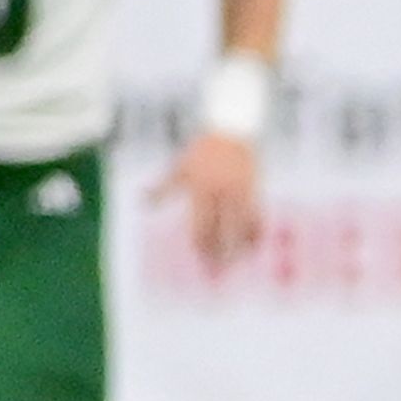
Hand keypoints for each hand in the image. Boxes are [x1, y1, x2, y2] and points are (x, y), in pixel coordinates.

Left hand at [148, 132, 261, 270]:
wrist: (231, 129)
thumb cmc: (202, 149)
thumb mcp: (179, 167)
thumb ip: (163, 188)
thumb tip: (143, 204)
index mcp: (201, 189)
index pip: (201, 225)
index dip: (201, 244)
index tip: (201, 259)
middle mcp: (222, 193)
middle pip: (222, 230)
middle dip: (220, 252)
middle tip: (219, 271)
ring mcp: (241, 190)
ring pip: (243, 225)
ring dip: (241, 245)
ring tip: (240, 261)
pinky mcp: (256, 187)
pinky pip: (258, 214)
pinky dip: (256, 230)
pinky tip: (256, 243)